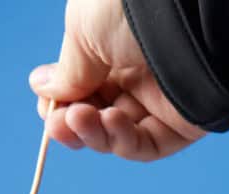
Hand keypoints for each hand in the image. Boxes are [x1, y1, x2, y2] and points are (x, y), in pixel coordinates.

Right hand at [29, 0, 205, 160]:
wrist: (184, 16)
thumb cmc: (129, 10)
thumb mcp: (82, 31)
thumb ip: (67, 70)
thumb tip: (44, 90)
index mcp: (110, 44)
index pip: (82, 85)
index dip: (61, 101)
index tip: (46, 107)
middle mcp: (134, 73)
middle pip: (97, 114)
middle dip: (72, 123)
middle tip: (57, 123)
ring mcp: (158, 100)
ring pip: (117, 135)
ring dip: (93, 133)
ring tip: (80, 119)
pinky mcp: (181, 124)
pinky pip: (146, 145)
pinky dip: (122, 141)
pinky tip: (110, 122)